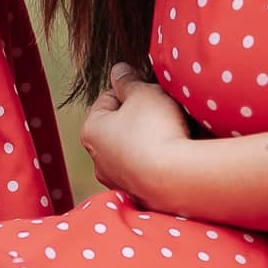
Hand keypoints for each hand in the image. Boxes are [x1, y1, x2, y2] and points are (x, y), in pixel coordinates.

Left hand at [78, 62, 193, 208]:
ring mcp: (118, 182)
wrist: (176, 179)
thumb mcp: (143, 94)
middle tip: (163, 109)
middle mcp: (98, 160)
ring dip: (150, 140)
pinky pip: (149, 171)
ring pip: (134, 150)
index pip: (107, 99)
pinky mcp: (140, 197)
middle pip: (120, 127)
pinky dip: (159, 161)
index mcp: (91, 131)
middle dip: (140, 116)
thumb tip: (119, 70)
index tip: (150, 90)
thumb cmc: (154, 130)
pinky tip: (176, 155)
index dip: (130, 89)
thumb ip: (129, 80)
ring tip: (174, 132)